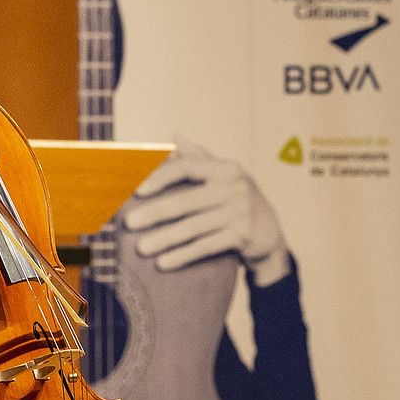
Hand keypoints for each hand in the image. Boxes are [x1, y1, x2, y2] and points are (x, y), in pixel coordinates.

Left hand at [120, 141, 291, 286]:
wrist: (271, 235)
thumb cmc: (237, 201)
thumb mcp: (224, 176)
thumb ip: (199, 157)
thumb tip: (174, 136)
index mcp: (225, 168)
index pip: (188, 166)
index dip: (161, 176)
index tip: (138, 189)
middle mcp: (235, 188)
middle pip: (187, 201)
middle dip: (155, 213)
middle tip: (129, 223)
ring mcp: (240, 213)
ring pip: (194, 228)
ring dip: (164, 239)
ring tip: (141, 248)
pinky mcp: (243, 236)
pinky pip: (206, 247)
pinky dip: (183, 256)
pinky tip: (163, 263)